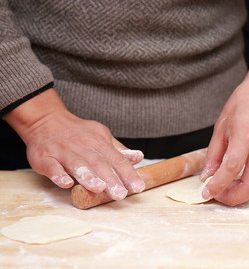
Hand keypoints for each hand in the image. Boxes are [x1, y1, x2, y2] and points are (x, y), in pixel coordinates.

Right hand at [4, 89, 144, 200]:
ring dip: (88, 176)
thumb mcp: (101, 137)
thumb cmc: (78, 134)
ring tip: (98, 188)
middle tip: (120, 194)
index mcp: (99, 143)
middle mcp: (83, 146)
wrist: (46, 120)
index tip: (138, 187)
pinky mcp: (44, 157)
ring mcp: (63, 151)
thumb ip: (118, 150)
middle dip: (111, 179)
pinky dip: (58, 174)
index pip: (117, 160)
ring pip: (77, 164)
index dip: (128, 174)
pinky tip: (66, 184)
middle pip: (99, 163)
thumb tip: (138, 157)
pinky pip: (51, 166)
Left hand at [200, 31, 248, 205]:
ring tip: (224, 188)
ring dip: (241, 192)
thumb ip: (214, 153)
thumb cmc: (245, 102)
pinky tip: (236, 179)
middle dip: (233, 198)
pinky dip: (248, 183)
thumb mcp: (221, 125)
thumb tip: (207, 175)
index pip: (231, 168)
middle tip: (217, 196)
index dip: (217, 184)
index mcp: (245, 135)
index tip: (205, 191)